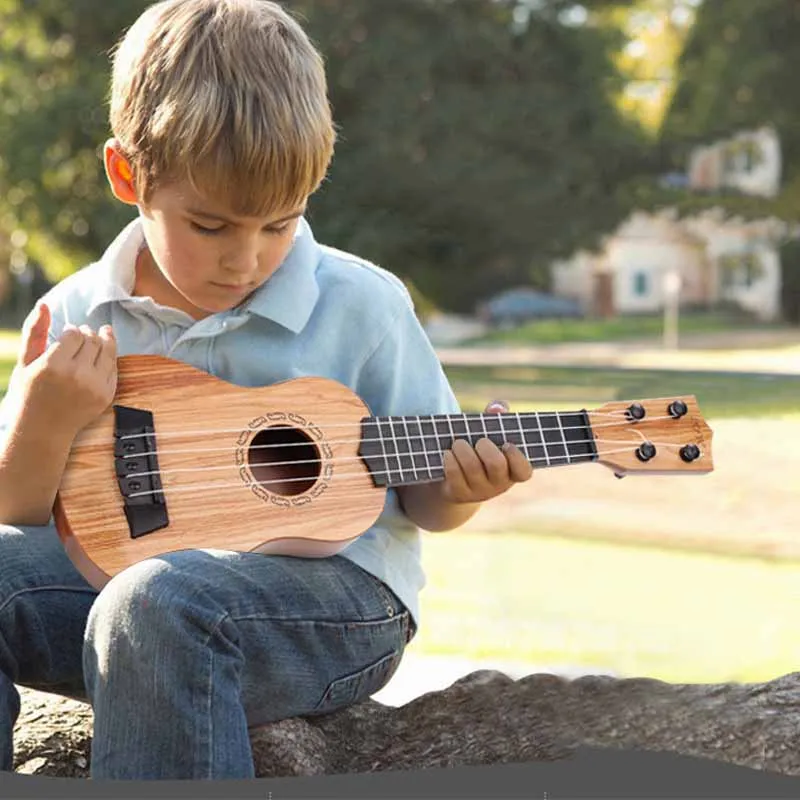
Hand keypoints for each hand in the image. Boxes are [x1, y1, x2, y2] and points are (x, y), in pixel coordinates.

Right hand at [17, 303, 117, 434]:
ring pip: (108, 352)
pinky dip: (109, 359)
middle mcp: (76, 376)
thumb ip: (34, 331)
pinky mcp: (106, 396)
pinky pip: (113, 368)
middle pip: (93, 340)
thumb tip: (44, 304)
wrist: (42, 430)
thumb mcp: (26, 362)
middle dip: (88, 334)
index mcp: (53, 366)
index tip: (68, 333)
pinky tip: (101, 356)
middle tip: (83, 334)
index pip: (75, 334)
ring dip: (104, 341)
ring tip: (99, 336)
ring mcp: (94, 387)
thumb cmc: (29, 393)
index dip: (72, 330)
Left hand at [440, 400, 533, 503]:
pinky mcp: (460, 494)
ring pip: (473, 468)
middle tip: (479, 441)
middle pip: (496, 465)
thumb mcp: (490, 435)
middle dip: (485, 447)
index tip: (506, 443)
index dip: (516, 457)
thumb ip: (497, 416)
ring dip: (463, 449)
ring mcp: (479, 492)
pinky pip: (455, 474)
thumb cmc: (479, 450)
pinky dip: (450, 460)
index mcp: (512, 472)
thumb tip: (497, 407)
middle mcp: (499, 485)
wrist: (454, 479)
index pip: (524, 471)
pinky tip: (448, 453)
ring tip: (458, 443)